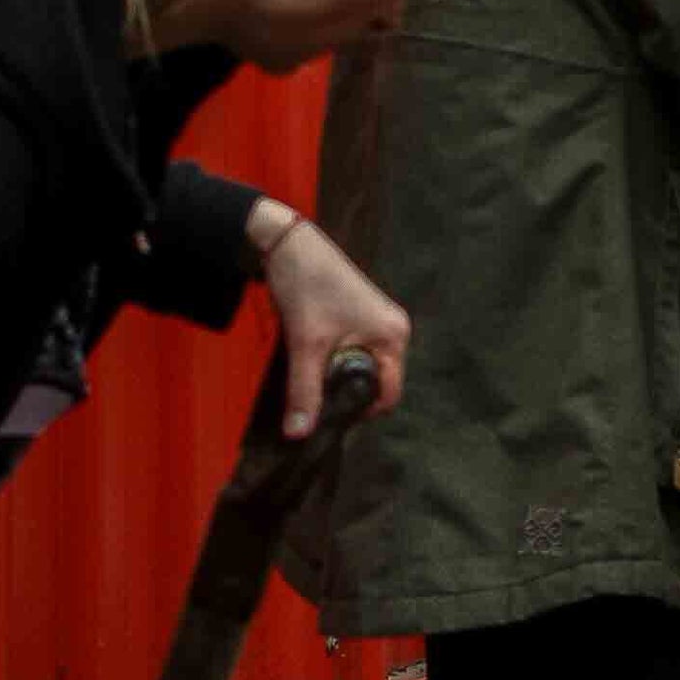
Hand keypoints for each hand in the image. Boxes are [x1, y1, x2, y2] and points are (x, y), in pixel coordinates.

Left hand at [252, 205, 409, 431]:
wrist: (286, 244)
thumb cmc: (306, 287)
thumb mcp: (306, 345)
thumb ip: (305, 391)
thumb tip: (298, 434)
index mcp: (393, 335)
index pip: (389, 393)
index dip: (362, 412)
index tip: (332, 418)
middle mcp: (393, 329)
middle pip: (378, 382)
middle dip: (350, 396)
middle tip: (318, 402)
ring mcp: (377, 320)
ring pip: (364, 368)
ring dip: (340, 379)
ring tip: (313, 383)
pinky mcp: (360, 316)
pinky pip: (356, 352)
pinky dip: (337, 363)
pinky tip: (314, 364)